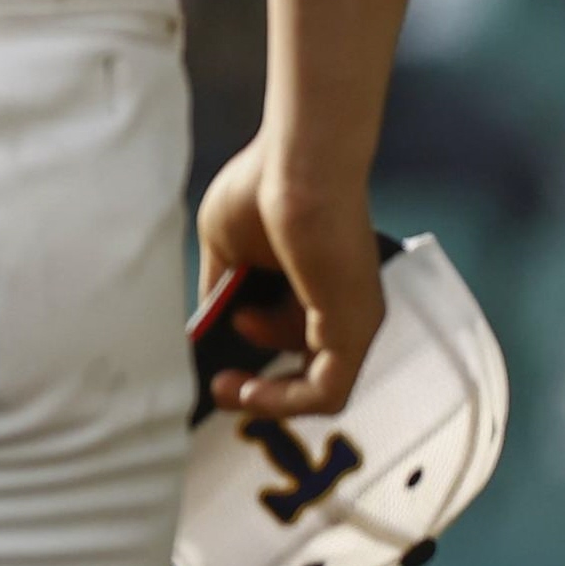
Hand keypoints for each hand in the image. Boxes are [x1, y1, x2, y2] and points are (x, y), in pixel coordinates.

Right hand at [196, 137, 386, 418]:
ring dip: (268, 395)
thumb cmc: (263, 191)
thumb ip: (222, 289)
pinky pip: (326, 390)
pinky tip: (246, 392)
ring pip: (318, 387)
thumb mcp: (225, 248)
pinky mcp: (353, 330)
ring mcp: (356, 321)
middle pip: (307, 365)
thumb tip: (209, 323)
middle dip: (262, 384)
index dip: (256, 350)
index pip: (295, 336)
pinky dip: (285, 401)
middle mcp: (347, 309)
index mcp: (321, 285)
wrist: (298, 165)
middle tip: (220, 383)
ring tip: (227, 383)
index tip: (218, 361)